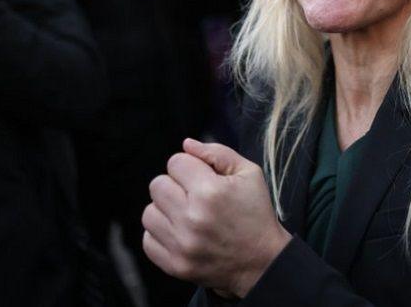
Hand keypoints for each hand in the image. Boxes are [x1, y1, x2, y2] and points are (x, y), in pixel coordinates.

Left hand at [142, 139, 291, 297]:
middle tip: (193, 196)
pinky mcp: (174, 265)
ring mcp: (181, 244)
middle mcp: (192, 218)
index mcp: (211, 191)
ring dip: (165, 210)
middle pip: (157, 185)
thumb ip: (217, 152)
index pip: (175, 162)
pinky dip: (161, 235)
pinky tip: (180, 233)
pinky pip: (148, 240)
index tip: (202, 178)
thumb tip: (186, 144)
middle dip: (175, 185)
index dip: (190, 166)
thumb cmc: (256, 214)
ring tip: (186, 215)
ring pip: (149, 212)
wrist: (263, 261)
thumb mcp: (249, 174)